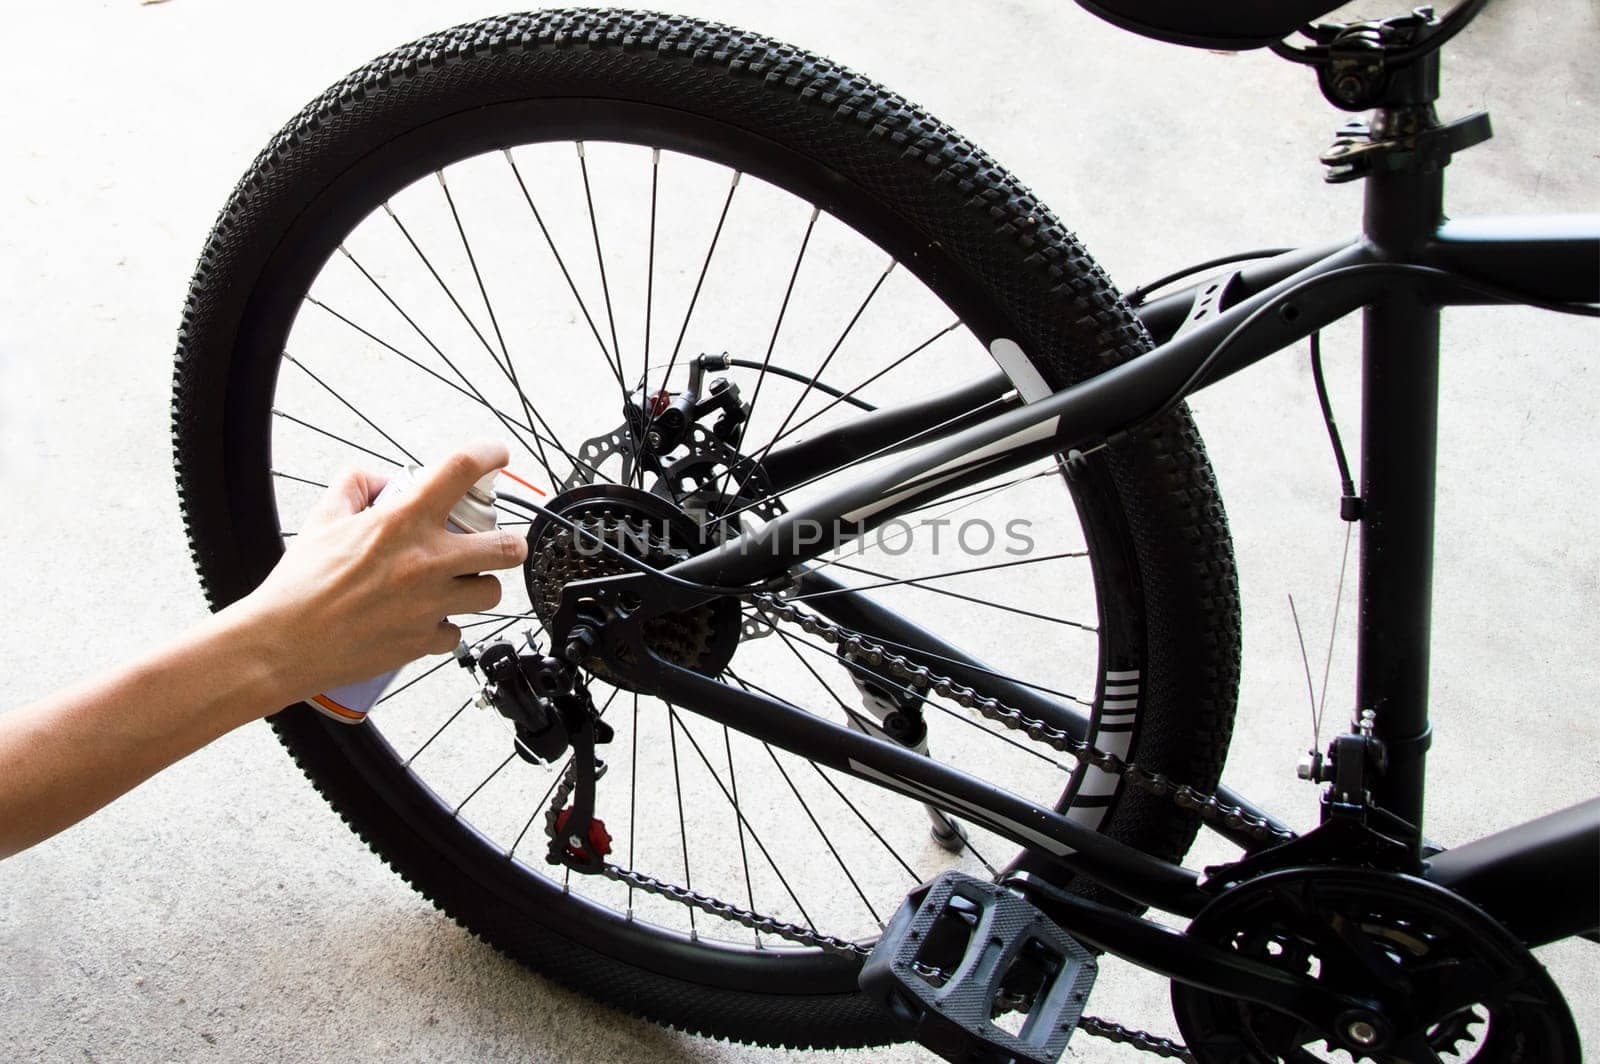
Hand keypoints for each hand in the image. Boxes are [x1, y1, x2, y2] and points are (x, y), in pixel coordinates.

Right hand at [238, 440, 528, 701]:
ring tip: (458, 584)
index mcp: (402, 523)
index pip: (461, 470)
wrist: (282, 644)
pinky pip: (455, 632)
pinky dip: (444, 626)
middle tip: (503, 542)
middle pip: (506, 547)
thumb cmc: (299, 585)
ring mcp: (430, 605)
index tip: (497, 454)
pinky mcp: (424, 641)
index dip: (488, 453)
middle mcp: (426, 562)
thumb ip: (356, 485)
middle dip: (512, 542)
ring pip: (490, 592)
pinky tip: (423, 619)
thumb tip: (381, 478)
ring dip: (479, 586)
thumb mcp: (323, 517)